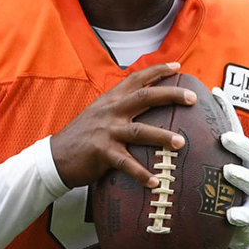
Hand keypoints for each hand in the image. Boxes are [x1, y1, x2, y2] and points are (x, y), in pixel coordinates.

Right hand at [48, 62, 195, 189]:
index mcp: (111, 100)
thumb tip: (146, 102)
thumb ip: (120, 106)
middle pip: (145, 97)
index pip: (136, 79)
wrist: (55, 156)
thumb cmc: (83, 136)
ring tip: (181, 143)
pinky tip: (155, 182)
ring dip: (162, 136)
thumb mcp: (100, 113)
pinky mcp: (102, 153)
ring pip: (140, 131)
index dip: (157, 70)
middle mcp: (110, 111)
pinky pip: (126, 163)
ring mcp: (106, 132)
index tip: (177, 66)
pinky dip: (141, 173)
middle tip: (192, 97)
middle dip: (171, 95)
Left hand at [212, 86, 248, 248]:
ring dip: (240, 176)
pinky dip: (242, 214)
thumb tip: (170, 119)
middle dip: (239, 144)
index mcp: (239, 156)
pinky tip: (231, 215)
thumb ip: (200, 148)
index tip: (215, 94)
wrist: (244, 224)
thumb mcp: (212, 166)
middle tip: (225, 138)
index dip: (227, 111)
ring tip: (228, 172)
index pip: (234, 128)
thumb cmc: (222, 190)